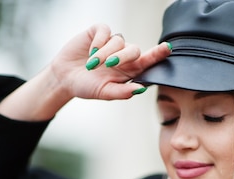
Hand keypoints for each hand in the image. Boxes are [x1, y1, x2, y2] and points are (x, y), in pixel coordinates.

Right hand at [49, 24, 171, 100]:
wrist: (64, 78)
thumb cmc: (87, 86)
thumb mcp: (104, 92)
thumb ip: (122, 92)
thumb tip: (140, 89)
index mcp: (129, 70)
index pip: (148, 61)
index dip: (158, 54)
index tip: (168, 48)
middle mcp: (123, 55)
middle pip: (134, 50)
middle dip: (123, 57)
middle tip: (109, 65)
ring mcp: (112, 42)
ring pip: (118, 41)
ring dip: (104, 54)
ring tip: (91, 65)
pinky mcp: (99, 32)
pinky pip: (105, 31)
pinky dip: (98, 42)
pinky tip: (90, 51)